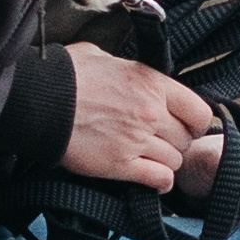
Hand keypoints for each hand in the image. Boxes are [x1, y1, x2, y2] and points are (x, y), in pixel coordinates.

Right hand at [60, 44, 215, 191]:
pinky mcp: (120, 165)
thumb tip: (126, 72)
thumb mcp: (102, 57)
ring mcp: (137, 141)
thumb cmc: (66, 74)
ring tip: (151, 158)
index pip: (199, 110)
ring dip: (165, 161)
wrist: (40, 99)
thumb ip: (125, 68)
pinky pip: (159, 179)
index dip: (196, 121)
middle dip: (176, 142)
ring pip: (174, 160)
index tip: (187, 125)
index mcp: (151, 83)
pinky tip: (152, 179)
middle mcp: (151, 112)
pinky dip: (160, 182)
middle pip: (185, 139)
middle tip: (161, 142)